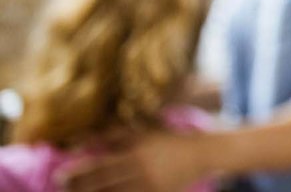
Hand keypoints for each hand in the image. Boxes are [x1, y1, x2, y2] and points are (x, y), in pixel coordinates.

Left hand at [59, 132, 208, 191]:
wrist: (201, 154)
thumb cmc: (167, 140)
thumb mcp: (141, 132)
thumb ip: (112, 135)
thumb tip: (82, 142)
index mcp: (135, 154)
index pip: (98, 167)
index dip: (76, 173)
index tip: (60, 176)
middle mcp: (141, 172)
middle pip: (101, 185)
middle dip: (79, 188)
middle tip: (64, 187)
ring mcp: (149, 188)